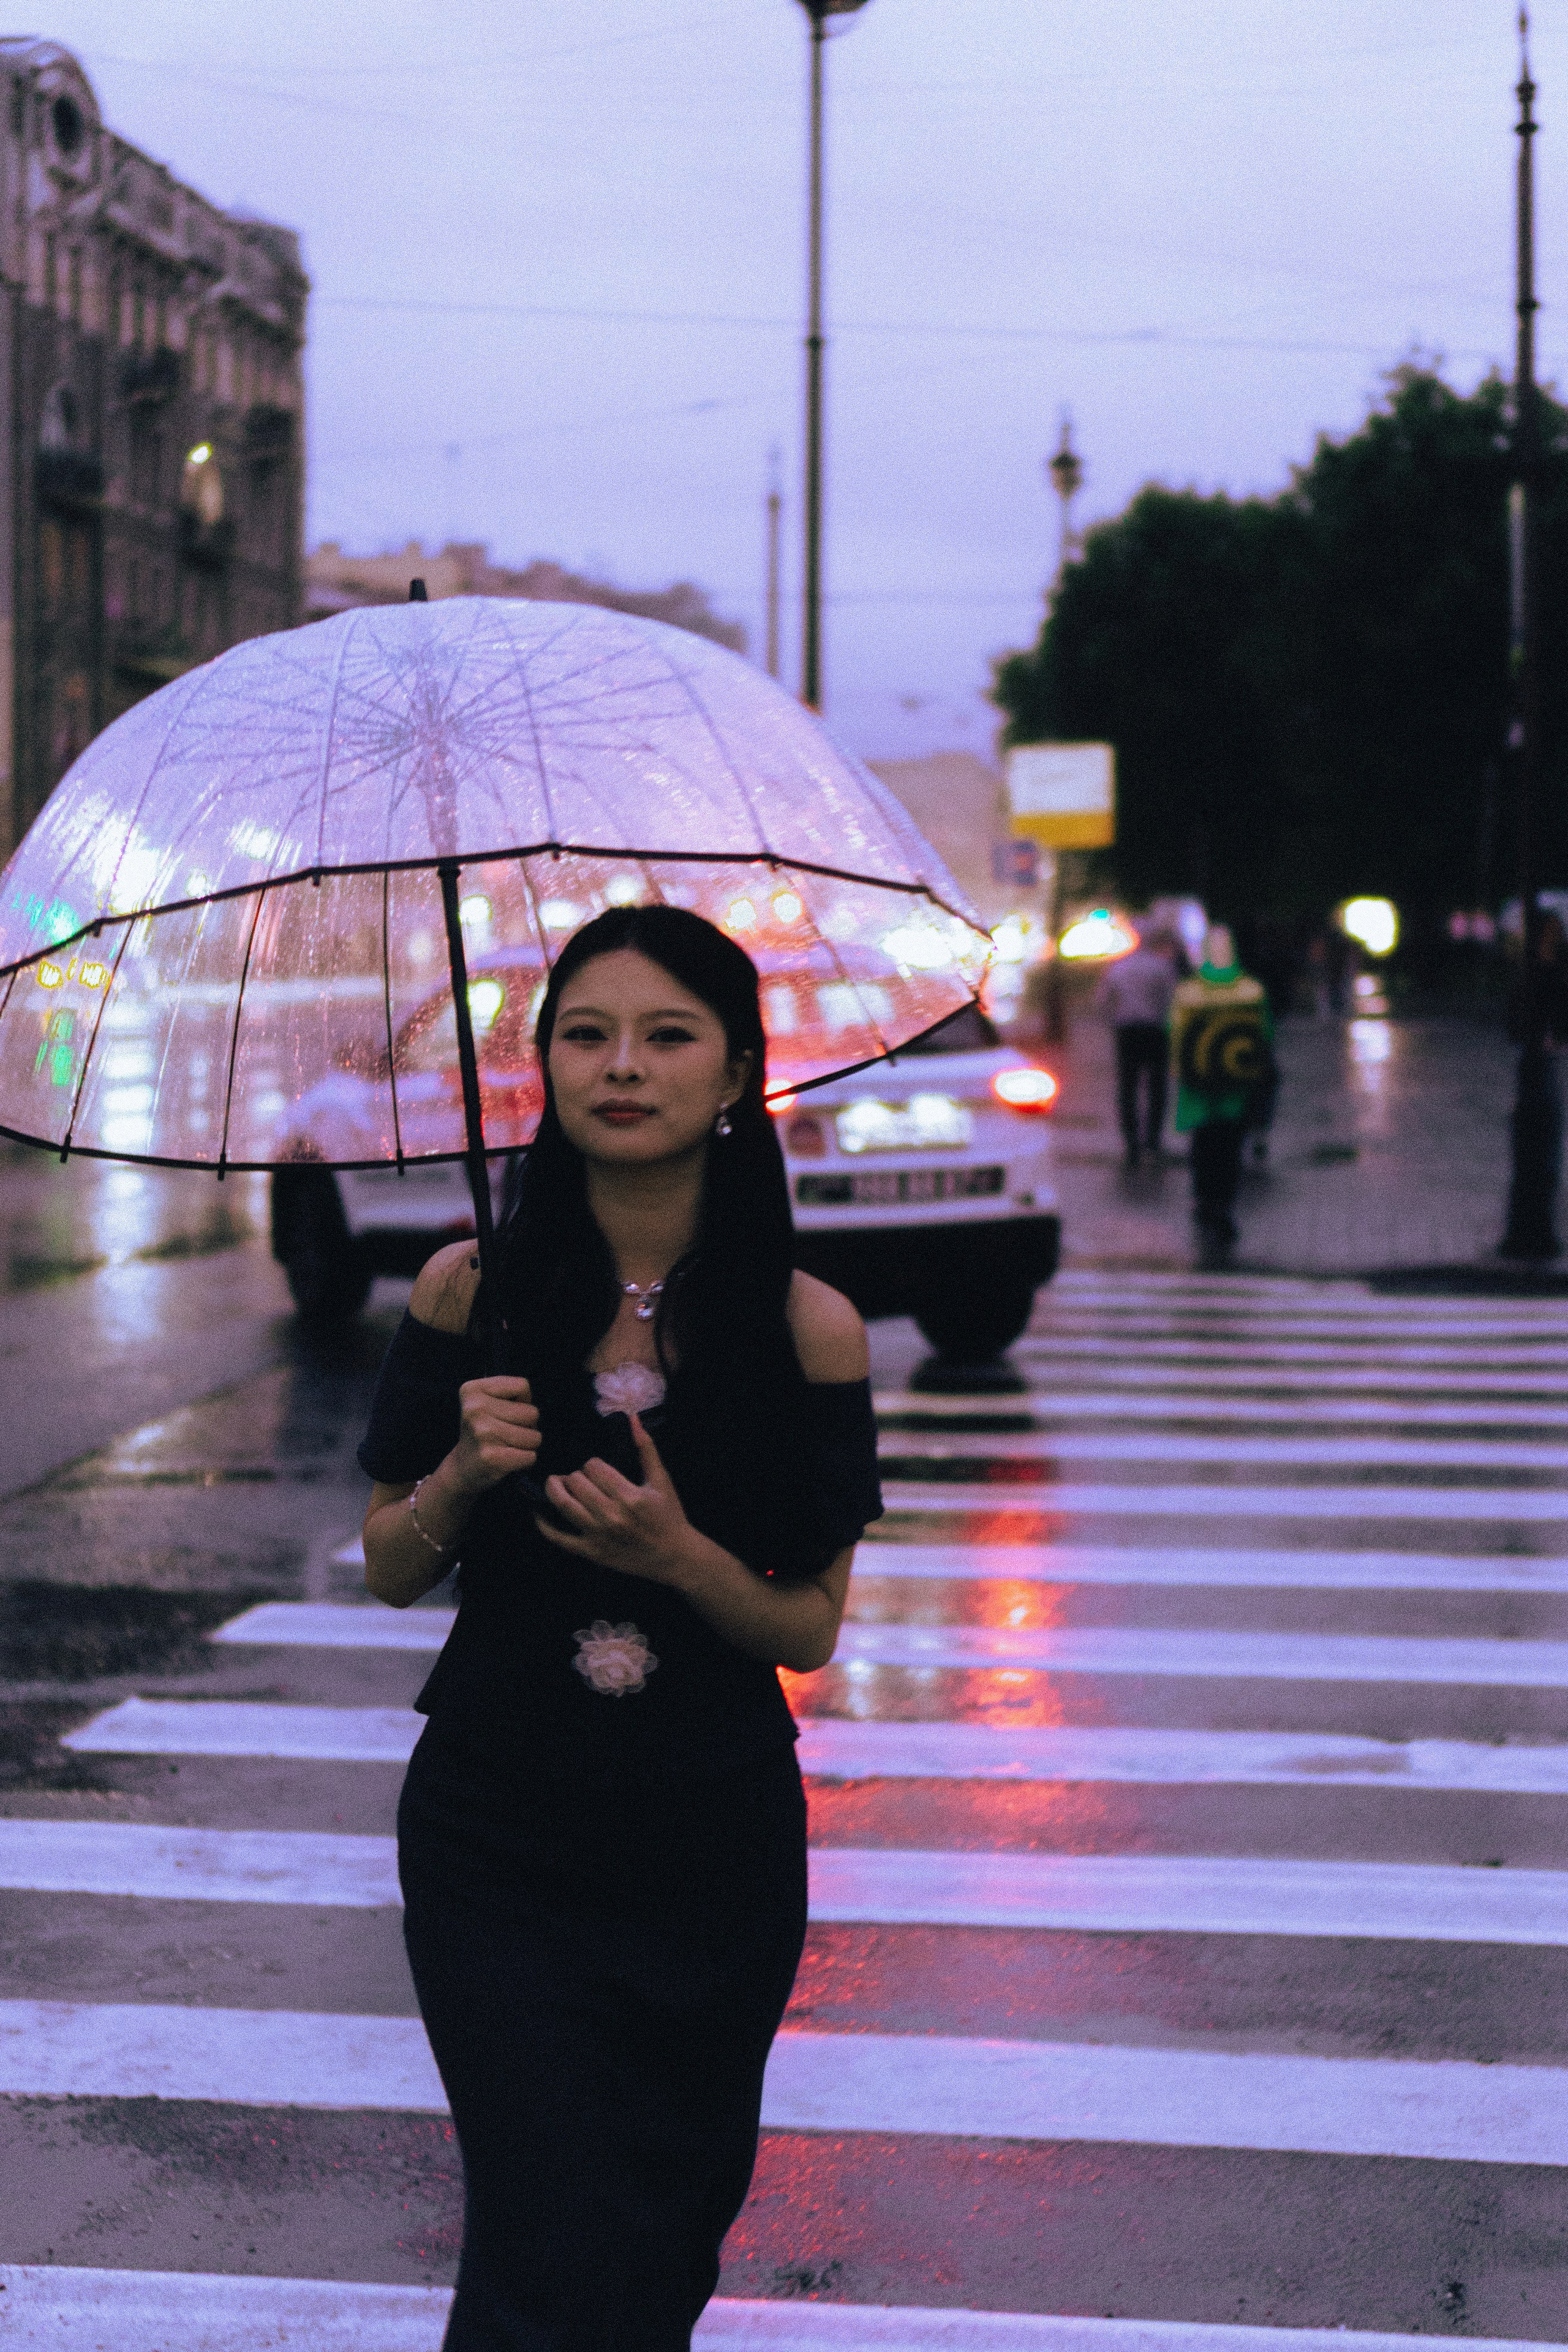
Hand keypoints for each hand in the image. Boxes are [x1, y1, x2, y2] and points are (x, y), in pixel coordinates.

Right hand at [448, 1376, 540, 1495]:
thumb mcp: (487, 1401)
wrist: (462, 1466)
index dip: (522, 1401)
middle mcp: (474, 1409)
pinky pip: (530, 1456)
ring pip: (534, 1436)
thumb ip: (511, 1393)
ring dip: (527, 1444)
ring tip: (509, 1446)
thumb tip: (532, 1408)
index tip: (506, 1412)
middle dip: (527, 1425)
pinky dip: (526, 1460)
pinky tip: (509, 1459)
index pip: (522, 1386)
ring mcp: (482, 1432)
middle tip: (508, 1433)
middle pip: (532, 1412)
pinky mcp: (491, 1457)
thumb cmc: (483, 1430)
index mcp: (472, 1390)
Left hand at [536, 1415, 695, 1584]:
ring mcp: (600, 1536)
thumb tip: (633, 1418)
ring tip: (555, 1483)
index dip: (592, 1464)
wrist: (673, 1556)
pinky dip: (544, 1525)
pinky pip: (560, 1538)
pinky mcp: (592, 1552)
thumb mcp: (661, 1480)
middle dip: (575, 1475)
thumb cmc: (669, 1516)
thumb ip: (646, 1448)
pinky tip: (539, 1511)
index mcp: (631, 1497)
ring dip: (555, 1490)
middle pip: (577, 1483)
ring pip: (565, 1505)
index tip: (597, 1468)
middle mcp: (613, 1516)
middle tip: (580, 1477)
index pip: (595, 1468)